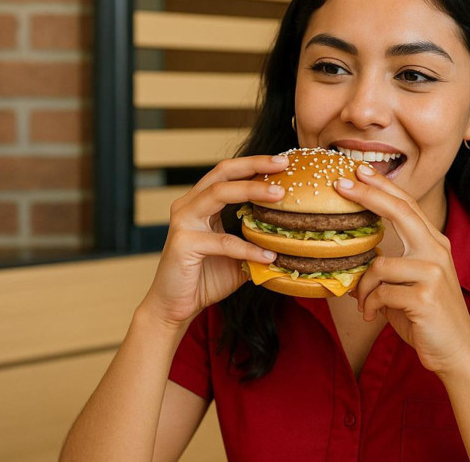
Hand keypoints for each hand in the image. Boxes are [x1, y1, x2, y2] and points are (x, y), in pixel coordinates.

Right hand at [140, 155, 287, 328]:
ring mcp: (183, 222)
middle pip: (222, 173)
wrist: (175, 307)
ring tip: (280, 195)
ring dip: (251, 191)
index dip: (254, 164)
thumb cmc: (206, 278)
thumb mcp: (238, 254)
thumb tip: (293, 236)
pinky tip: (269, 255)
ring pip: (219, 194)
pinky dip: (248, 247)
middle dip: (254, 165)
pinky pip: (222, 241)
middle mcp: (188, 205)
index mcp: (200, 203)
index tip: (283, 161)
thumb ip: (257, 240)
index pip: (228, 173)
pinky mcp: (183, 243)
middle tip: (282, 164)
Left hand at [335, 165, 469, 374]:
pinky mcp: (425, 297)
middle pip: (401, 212)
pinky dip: (371, 305)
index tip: (359, 171)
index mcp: (433, 244)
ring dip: (364, 287)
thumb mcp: (407, 286)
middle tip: (341, 183)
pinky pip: (381, 293)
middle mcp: (437, 252)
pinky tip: (374, 315)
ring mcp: (433, 273)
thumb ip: (386, 269)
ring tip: (364, 304)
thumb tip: (352, 262)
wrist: (457, 352)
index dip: (382, 186)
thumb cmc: (427, 318)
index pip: (406, 206)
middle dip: (369, 194)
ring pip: (380, 265)